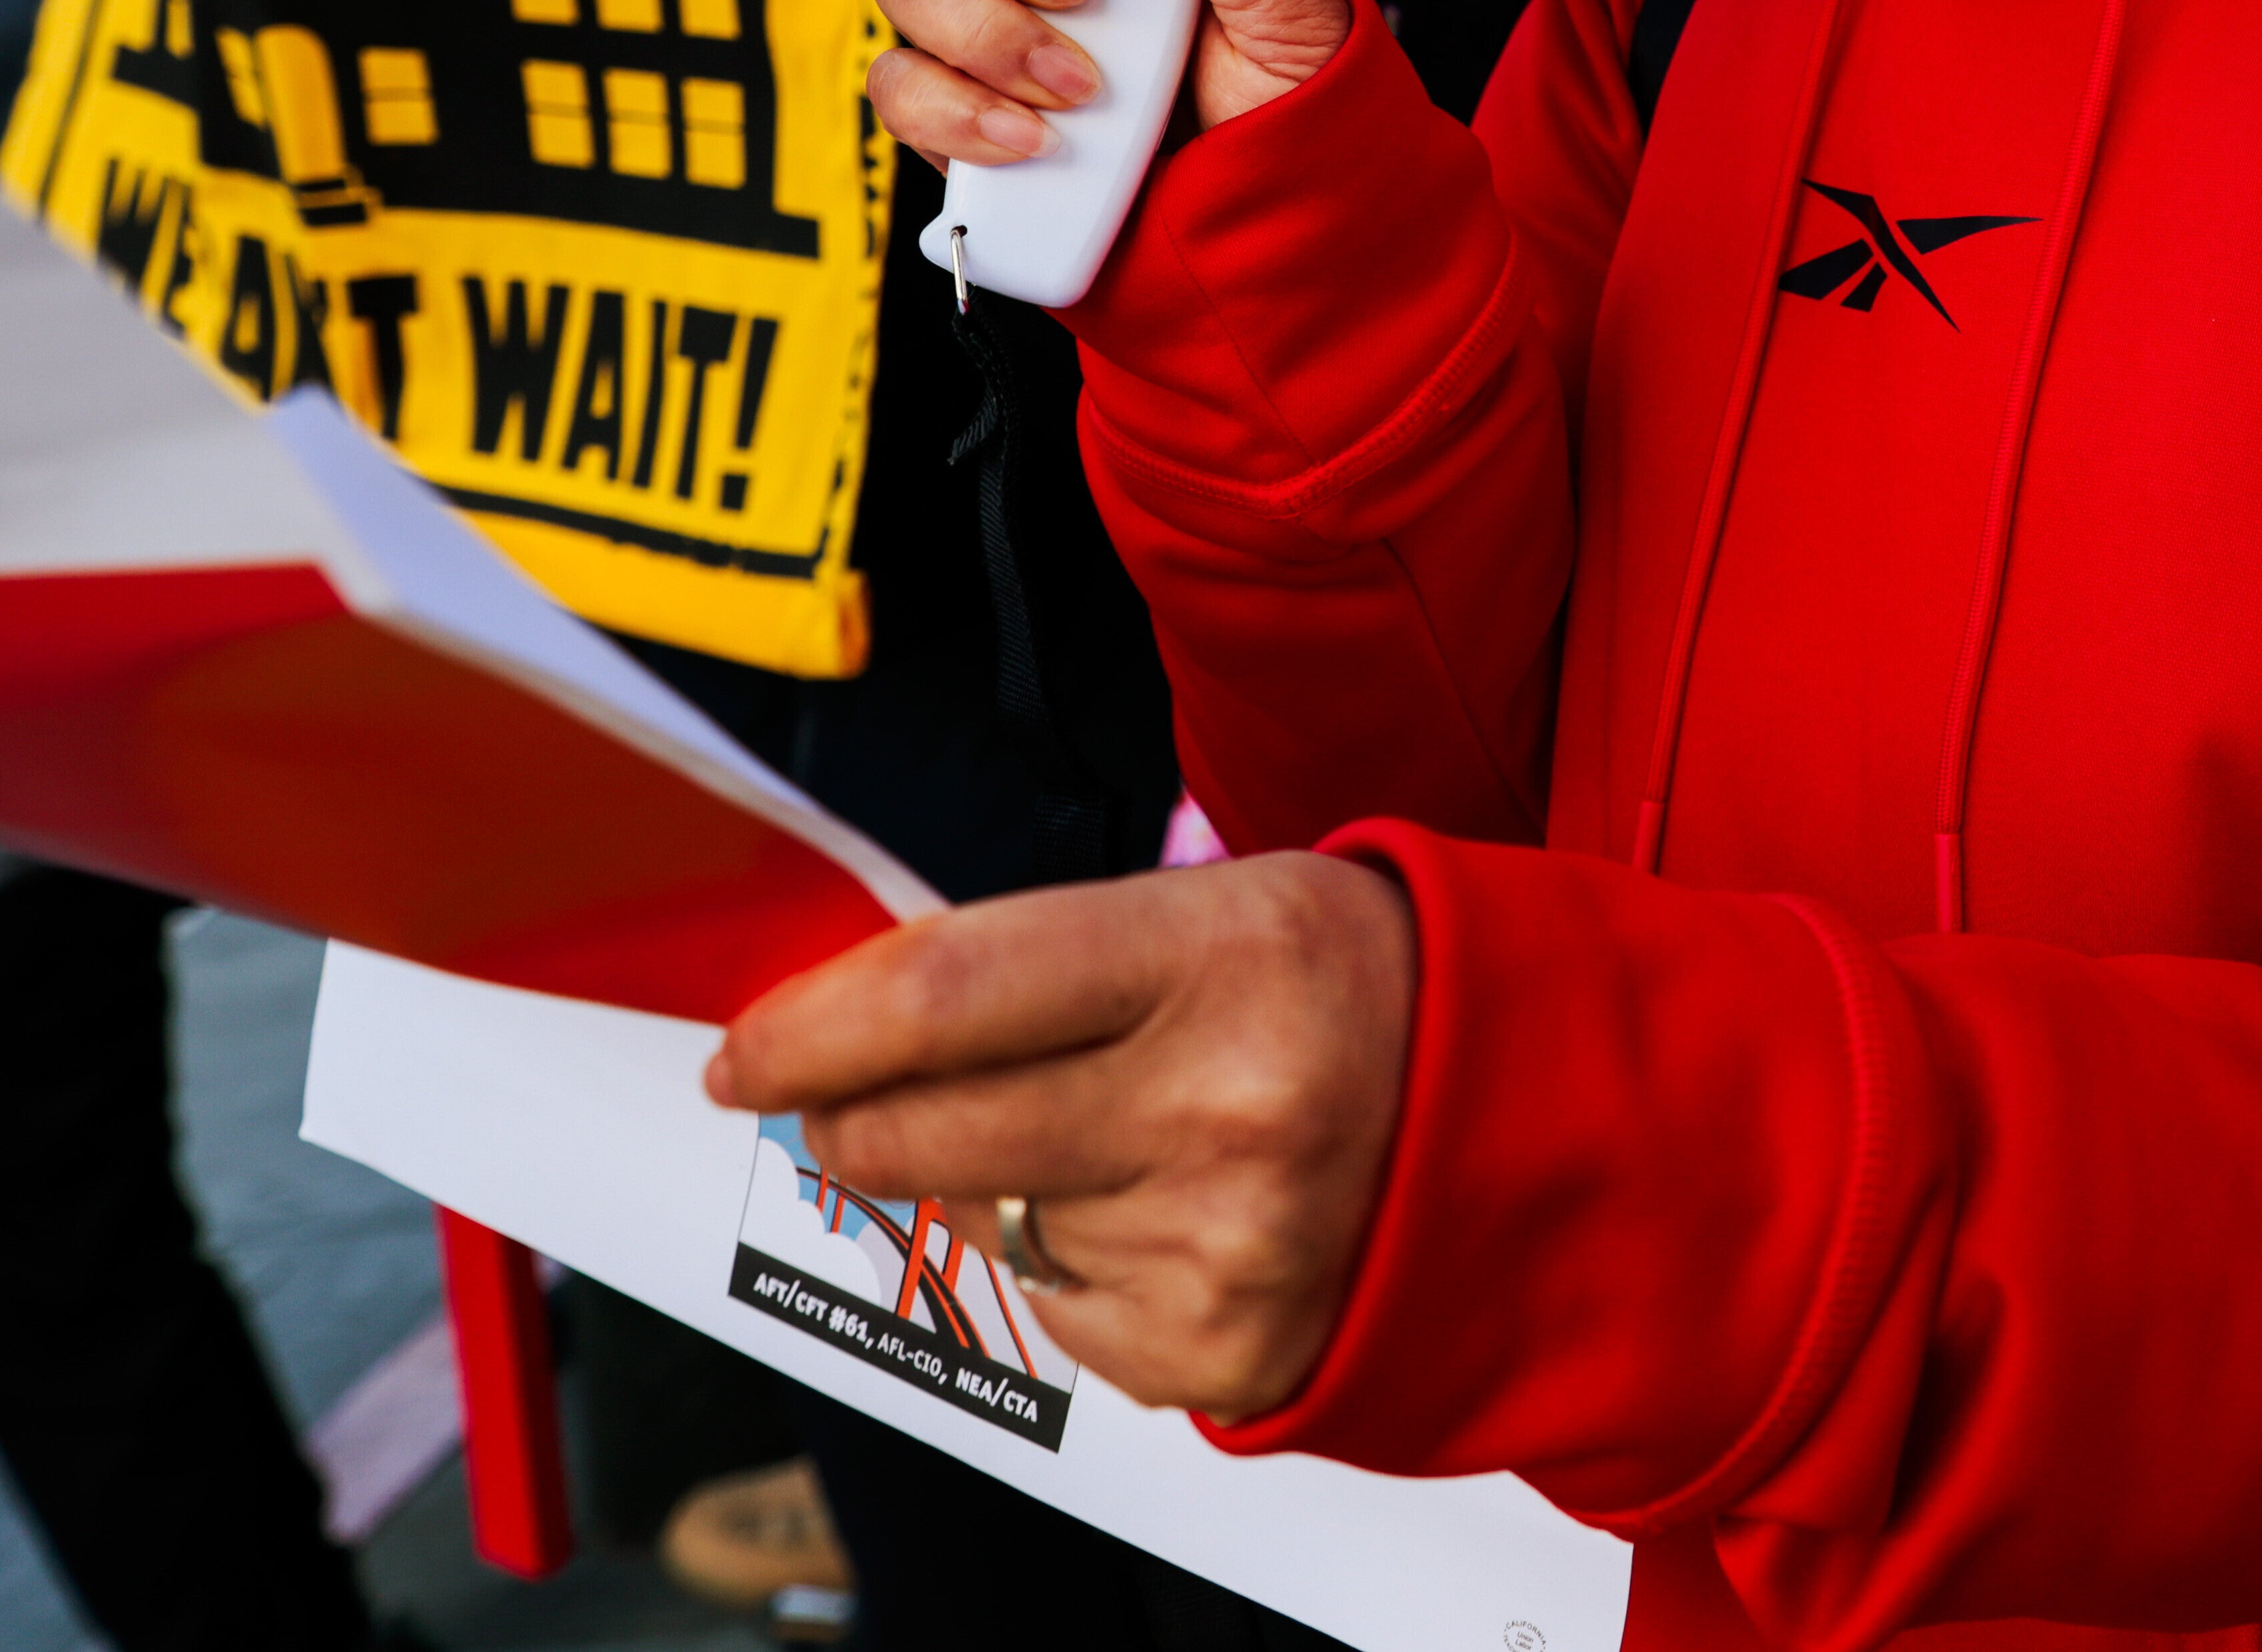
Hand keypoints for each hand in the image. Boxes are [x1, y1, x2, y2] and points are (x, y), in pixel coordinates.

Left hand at [708, 854, 1418, 1422]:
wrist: (1516, 1110)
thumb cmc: (1340, 985)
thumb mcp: (1208, 912)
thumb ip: (1032, 965)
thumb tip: (839, 1033)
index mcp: (1218, 957)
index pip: (944, 994)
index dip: (811, 1026)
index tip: (745, 1051)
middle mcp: (1222, 1103)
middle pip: (924, 1129)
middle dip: (853, 1117)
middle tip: (850, 1099)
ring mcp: (1224, 1241)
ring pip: (992, 1223)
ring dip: (1015, 1185)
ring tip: (1142, 1134)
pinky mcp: (1223, 1350)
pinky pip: (1062, 1313)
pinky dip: (1087, 1267)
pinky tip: (1179, 1212)